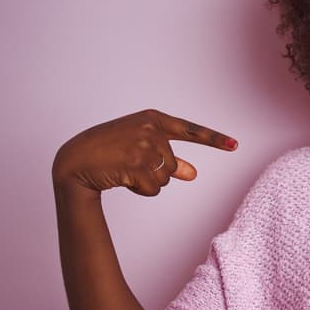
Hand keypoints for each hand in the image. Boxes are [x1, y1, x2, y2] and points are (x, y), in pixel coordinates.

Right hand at [52, 109, 237, 196]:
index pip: (190, 130)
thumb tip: (194, 174)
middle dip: (156, 172)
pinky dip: (141, 190)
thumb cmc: (107, 152)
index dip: (214, 139)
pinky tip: (122, 179)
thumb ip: (168, 158)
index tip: (235, 146)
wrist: (74, 161)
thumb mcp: (139, 148)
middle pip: (175, 165)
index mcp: (153, 118)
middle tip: (128, 164)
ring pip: (166, 178)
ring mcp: (145, 146)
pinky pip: (155, 189)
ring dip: (148, 182)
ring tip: (123, 170)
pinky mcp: (137, 164)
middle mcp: (152, 129)